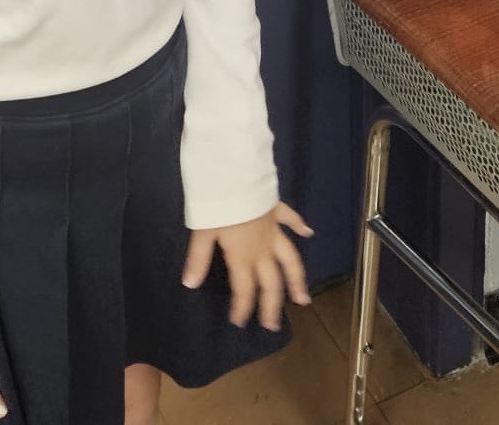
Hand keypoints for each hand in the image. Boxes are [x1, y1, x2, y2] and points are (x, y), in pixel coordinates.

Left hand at [182, 201, 313, 329]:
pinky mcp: (277, 210)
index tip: (240, 322)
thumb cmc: (218, 203)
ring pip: (290, 259)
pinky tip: (308, 232)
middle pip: (271, 282)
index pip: (245, 288)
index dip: (243, 307)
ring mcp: (273, 229)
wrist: (237, 174)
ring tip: (303, 299)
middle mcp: (262, 248)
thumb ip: (198, 259)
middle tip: (273, 325)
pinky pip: (291, 220)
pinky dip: (300, 226)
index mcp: (243, 255)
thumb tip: (190, 284)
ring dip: (296, 279)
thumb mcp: (203, 231)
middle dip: (271, 305)